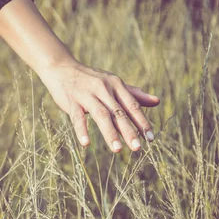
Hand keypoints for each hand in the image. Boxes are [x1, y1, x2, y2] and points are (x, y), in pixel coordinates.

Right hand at [38, 62, 159, 152]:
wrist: (62, 68)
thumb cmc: (90, 79)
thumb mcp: (113, 83)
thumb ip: (133, 94)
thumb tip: (157, 101)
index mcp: (116, 85)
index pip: (132, 105)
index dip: (142, 122)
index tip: (151, 138)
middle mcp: (103, 89)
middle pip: (119, 112)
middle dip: (129, 131)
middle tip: (138, 148)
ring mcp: (87, 95)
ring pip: (101, 115)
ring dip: (110, 133)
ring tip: (117, 150)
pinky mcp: (72, 101)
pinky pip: (77, 118)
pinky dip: (82, 130)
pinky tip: (86, 144)